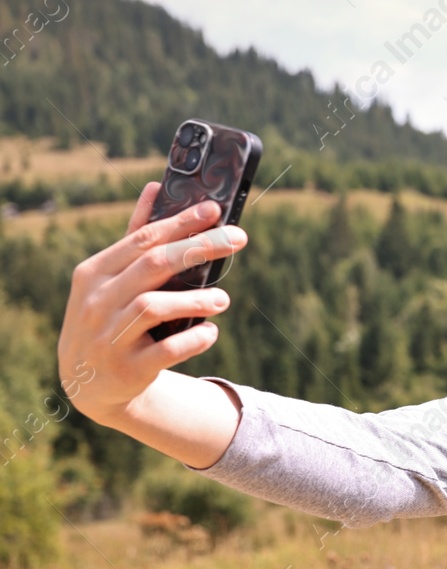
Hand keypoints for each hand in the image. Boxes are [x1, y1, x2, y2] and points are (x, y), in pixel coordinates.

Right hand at [57, 182, 245, 424]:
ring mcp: (109, 336)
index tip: (215, 210)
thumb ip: (135, 235)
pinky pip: (167, 350)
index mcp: (94, 272)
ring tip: (222, 298)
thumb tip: (155, 187)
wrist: (87, 381)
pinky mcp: (128, 369)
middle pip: (153, 264)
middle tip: (237, 239)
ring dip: (196, 299)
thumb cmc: (109, 316)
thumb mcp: (110, 277)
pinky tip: (210, 331)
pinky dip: (194, 339)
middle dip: (199, 248)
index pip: (142, 239)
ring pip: (155, 306)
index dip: (180, 222)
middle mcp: (96, 301)